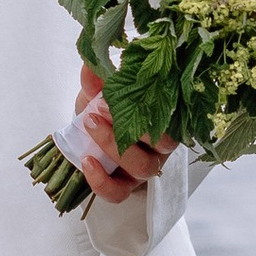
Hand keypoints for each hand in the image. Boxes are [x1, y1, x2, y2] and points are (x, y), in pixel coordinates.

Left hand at [74, 64, 177, 203]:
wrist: (84, 133)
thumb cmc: (100, 111)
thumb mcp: (97, 91)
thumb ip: (96, 79)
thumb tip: (92, 62)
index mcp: (162, 119)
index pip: (171, 116)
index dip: (149, 106)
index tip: (120, 92)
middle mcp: (159, 146)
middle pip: (163, 144)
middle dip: (133, 126)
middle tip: (100, 109)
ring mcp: (142, 169)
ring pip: (143, 168)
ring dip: (114, 147)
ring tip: (90, 126)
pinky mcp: (124, 187)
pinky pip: (118, 193)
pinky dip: (101, 181)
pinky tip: (86, 162)